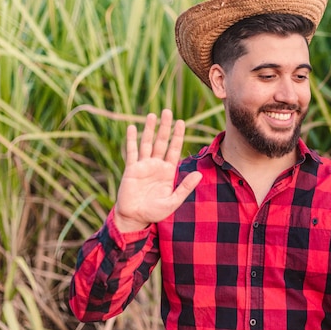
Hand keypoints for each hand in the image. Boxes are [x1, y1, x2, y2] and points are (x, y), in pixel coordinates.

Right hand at [114, 109, 201, 231]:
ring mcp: (143, 166)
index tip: (181, 122)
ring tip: (152, 115)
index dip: (177, 136)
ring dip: (149, 129)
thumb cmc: (155, 212)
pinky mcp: (131, 169)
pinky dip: (131, 140)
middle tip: (167, 111)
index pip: (174, 149)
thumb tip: (199, 174)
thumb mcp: (173, 201)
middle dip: (165, 127)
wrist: (135, 218)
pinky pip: (131, 152)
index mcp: (168, 171)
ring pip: (147, 143)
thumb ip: (185, 187)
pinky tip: (131, 128)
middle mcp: (156, 165)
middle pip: (161, 142)